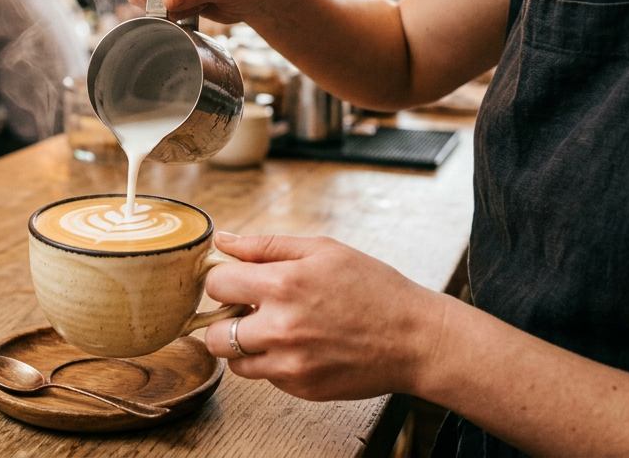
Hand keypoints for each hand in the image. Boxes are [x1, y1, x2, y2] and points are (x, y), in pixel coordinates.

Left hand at [203, 232, 448, 401]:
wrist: (415, 339)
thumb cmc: (373, 288)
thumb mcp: (322, 251)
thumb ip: (265, 246)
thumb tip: (223, 241)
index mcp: (283, 285)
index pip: (216, 285)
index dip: (223, 282)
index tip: (237, 283)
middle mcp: (280, 328)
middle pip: (213, 333)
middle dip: (225, 320)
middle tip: (250, 311)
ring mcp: (290, 363)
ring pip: (233, 362)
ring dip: (244, 346)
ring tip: (274, 329)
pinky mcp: (301, 388)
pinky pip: (264, 377)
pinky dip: (272, 362)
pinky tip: (300, 346)